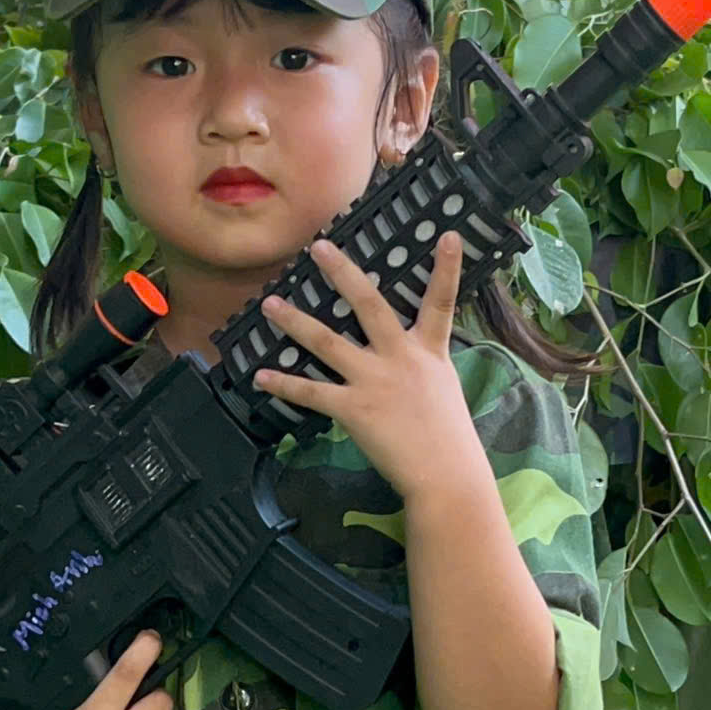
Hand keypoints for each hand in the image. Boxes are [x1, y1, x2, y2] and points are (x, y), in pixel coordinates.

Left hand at [253, 232, 486, 500]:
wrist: (445, 476)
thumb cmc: (449, 438)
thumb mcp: (444, 389)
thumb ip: (423, 366)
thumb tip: (411, 357)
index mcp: (429, 351)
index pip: (442, 300)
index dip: (448, 267)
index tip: (448, 233)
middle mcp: (400, 357)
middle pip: (368, 305)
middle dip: (342, 273)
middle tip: (317, 248)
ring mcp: (375, 381)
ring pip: (327, 342)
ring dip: (295, 322)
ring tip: (269, 304)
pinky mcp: (354, 409)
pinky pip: (311, 393)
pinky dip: (284, 385)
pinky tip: (260, 376)